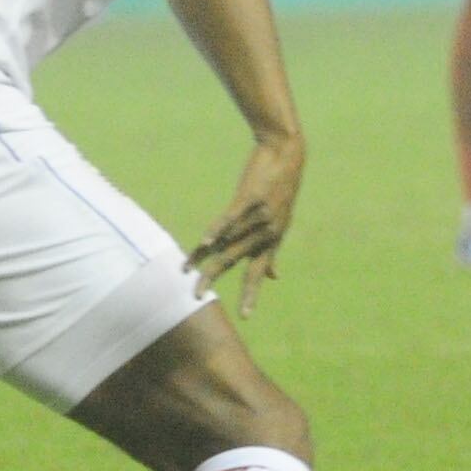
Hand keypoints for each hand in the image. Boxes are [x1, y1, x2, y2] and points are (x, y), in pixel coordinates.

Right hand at [187, 133, 306, 315]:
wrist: (285, 154)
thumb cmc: (281, 190)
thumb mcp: (282, 223)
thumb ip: (273, 251)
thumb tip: (275, 277)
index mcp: (273, 239)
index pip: (258, 272)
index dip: (251, 293)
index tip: (245, 316)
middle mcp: (267, 231)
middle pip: (234, 261)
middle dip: (213, 278)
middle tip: (196, 296)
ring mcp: (259, 215)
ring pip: (226, 242)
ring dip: (203, 257)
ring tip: (186, 270)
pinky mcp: (250, 197)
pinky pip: (229, 218)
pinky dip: (215, 230)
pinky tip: (204, 243)